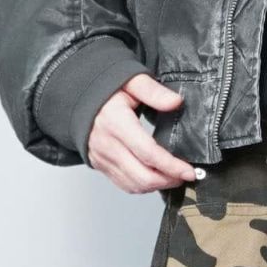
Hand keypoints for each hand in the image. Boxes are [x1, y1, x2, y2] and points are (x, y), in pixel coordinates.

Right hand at [87, 75, 197, 192]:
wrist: (77, 97)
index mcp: (116, 122)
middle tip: (184, 175)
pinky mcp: (101, 166)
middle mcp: (108, 145)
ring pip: (135, 185)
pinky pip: (125, 185)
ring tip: (173, 177)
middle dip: (169, 180)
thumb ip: (153, 91)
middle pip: (143, 176)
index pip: (149, 153)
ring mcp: (103, 158)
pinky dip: (143, 186)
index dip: (172, 166)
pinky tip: (155, 178)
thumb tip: (176, 102)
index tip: (189, 170)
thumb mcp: (130, 80)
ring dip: (157, 186)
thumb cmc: (104, 88)